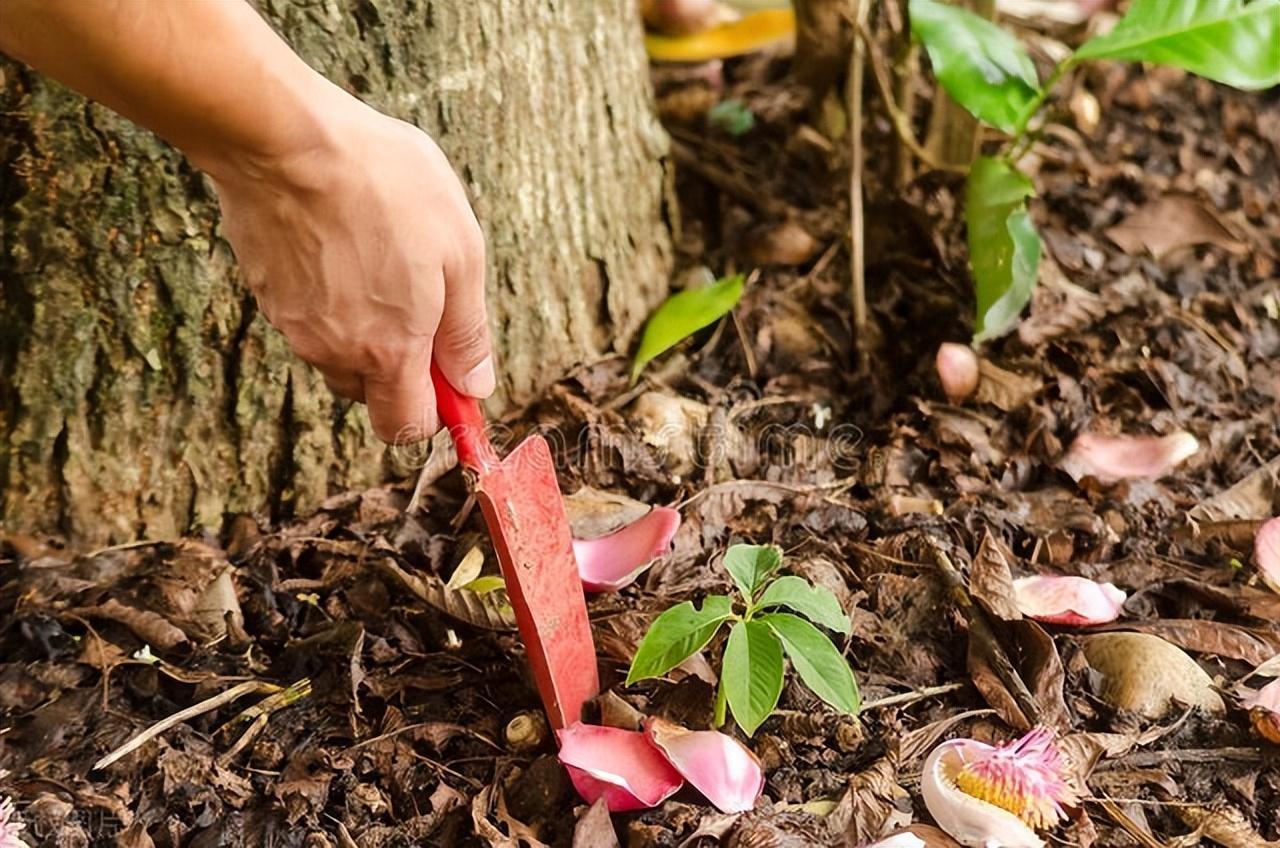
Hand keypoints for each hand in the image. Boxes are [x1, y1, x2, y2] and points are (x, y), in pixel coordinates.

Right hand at [211, 93, 492, 443]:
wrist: (287, 138)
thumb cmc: (385, 185)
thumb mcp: (459, 252)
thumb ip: (466, 332)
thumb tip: (474, 388)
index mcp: (388, 351)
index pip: (406, 427)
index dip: (436, 411)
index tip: (451, 377)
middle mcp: (334, 352)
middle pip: (372, 394)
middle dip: (400, 368)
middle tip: (421, 302)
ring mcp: (293, 325)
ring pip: (338, 355)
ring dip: (365, 330)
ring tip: (380, 257)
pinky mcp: (266, 293)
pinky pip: (309, 318)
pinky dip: (330, 299)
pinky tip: (344, 242)